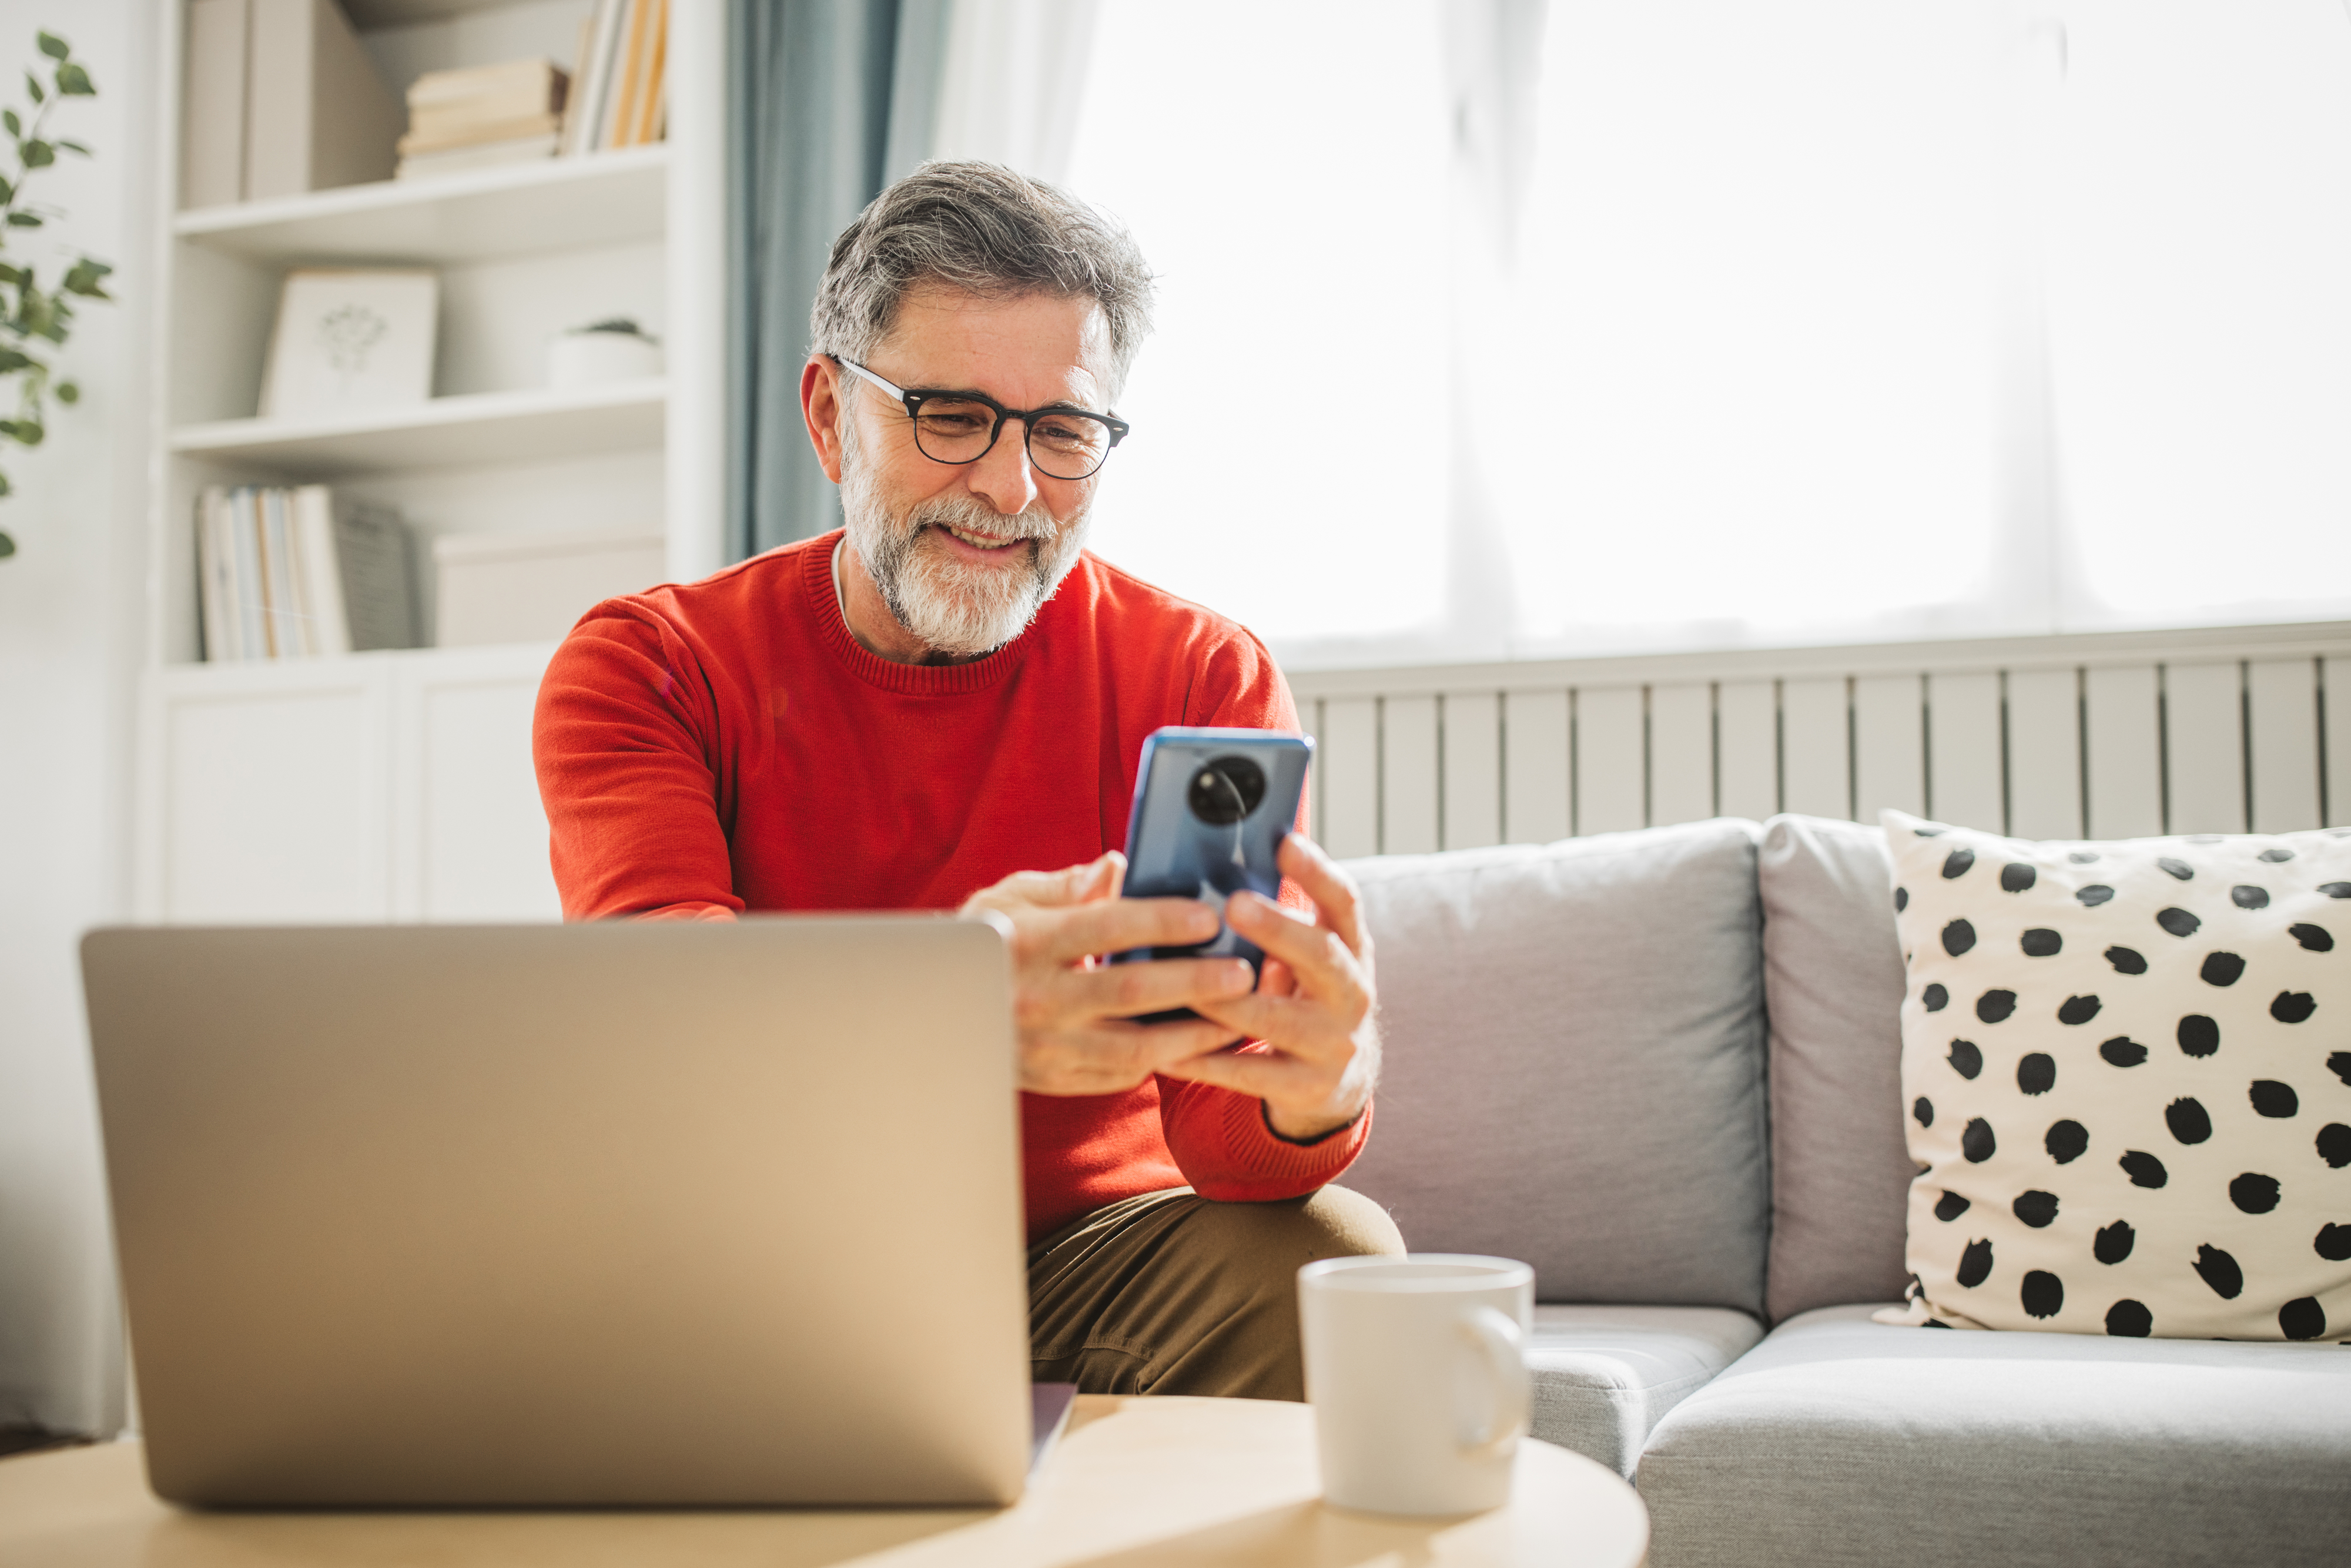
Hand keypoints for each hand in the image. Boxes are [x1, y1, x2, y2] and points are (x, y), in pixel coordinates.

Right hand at [960, 852, 1255, 1096]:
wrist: (931, 1016)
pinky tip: (1194, 1044)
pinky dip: (1161, 1061)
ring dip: (1192, 1034)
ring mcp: (1044, 1048)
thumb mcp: (1010, 899)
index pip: (1102, 928)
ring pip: (1132, 1047)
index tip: (1207, 917)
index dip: (1159, 922)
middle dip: (1193, 982)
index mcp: (1024, 943)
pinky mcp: (1053, 1080)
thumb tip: (1119, 866)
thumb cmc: (983, 942)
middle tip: (1242, 972)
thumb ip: (1068, 885)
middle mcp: (1033, 999)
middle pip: (1128, 991)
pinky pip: (1117, 1076)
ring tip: (1236, 1016)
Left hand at [1160, 834, 1379, 1140]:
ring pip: (1275, 1019)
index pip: (1344, 903)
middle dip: (1277, 929)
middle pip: (1321, 955)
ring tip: (1183, 982)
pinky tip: (1164, 1051)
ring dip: (1225, 1000)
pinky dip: (1204, 1061)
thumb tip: (1216, 872)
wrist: (1340, 1084)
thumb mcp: (1307, 958)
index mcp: (1351, 950)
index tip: (1284, 841)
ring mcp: (1334, 1044)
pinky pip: (1247, 1073)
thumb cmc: (1304, 999)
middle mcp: (1352, 994)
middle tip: (1234, 903)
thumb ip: (1278, 923)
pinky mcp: (1307, 1087)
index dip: (1318, 871)